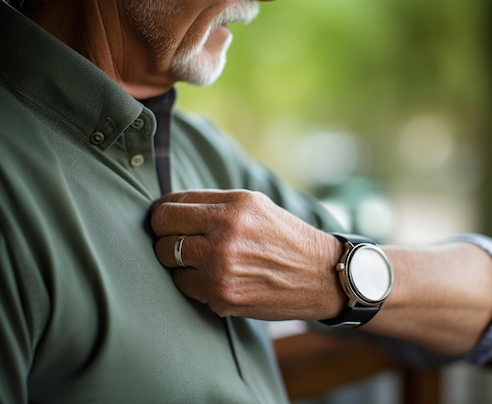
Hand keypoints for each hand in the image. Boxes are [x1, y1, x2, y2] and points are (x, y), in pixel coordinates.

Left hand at [151, 190, 343, 320]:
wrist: (320, 276)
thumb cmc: (286, 237)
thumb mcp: (256, 206)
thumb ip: (213, 204)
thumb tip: (169, 209)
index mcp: (234, 207)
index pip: (170, 207)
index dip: (163, 213)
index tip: (166, 219)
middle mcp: (226, 235)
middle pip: (162, 234)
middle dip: (166, 237)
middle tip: (182, 240)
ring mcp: (222, 269)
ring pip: (168, 261)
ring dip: (179, 261)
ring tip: (201, 259)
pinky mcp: (222, 297)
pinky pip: (185, 286)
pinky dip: (194, 283)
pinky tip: (218, 277)